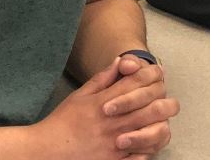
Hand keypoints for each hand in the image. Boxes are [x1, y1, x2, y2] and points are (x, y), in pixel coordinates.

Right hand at [32, 56, 177, 158]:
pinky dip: (150, 148)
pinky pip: (143, 155)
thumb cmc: (62, 122)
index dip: (153, 74)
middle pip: (154, 106)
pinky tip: (148, 142)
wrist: (44, 151)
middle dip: (165, 100)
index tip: (156, 75)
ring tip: (160, 122)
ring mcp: (116, 143)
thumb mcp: (81, 95)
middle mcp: (114, 121)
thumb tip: (121, 60)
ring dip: (161, 125)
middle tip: (165, 101)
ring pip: (154, 131)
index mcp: (106, 101)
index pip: (140, 81)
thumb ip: (104, 78)